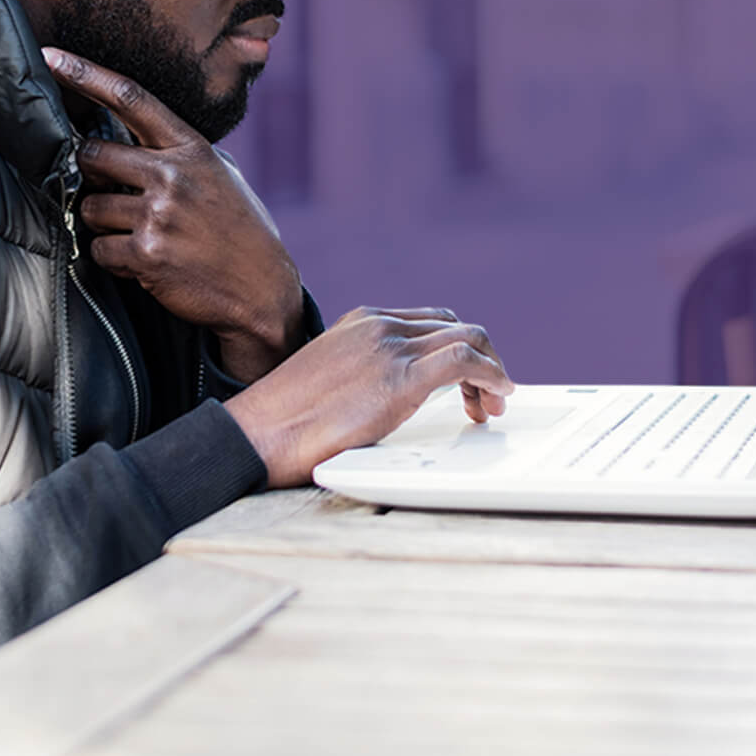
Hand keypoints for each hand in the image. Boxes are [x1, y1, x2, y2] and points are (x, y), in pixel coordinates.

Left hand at [42, 47, 303, 379]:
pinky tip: (147, 262)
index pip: (131, 98)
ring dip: (105, 223)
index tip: (51, 57)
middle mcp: (174, 176)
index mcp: (192, 149)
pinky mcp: (147, 254)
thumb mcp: (221, 174)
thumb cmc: (239, 228)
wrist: (262, 288)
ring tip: (142, 234)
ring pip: (91, 207)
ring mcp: (160, 215)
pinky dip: (116, 257)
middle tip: (114, 192)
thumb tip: (127, 132)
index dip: (86, 75)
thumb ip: (178, 152)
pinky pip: (100, 248)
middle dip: (92, 174)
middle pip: (92, 155)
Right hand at [224, 306, 513, 487]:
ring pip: (468, 338)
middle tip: (488, 397)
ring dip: (491, 370)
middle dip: (481, 358)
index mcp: (361, 321)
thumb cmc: (284, 422)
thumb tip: (382, 397)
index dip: (458, 348)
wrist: (257, 434)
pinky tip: (497, 397)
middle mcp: (380, 326)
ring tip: (494, 404)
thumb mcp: (328, 378)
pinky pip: (465, 361)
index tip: (466, 383)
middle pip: (455, 326)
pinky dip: (491, 375)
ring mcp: (391, 347)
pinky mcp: (401, 378)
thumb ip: (360, 373)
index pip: (429, 321)